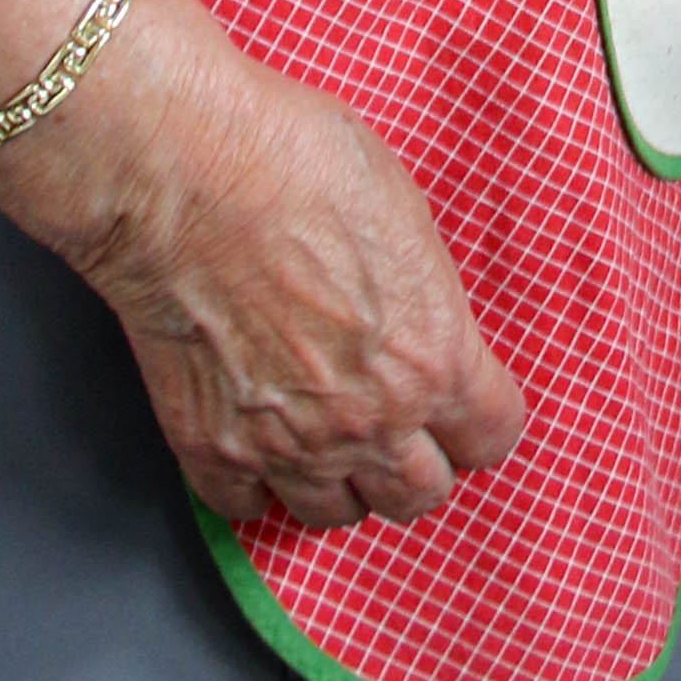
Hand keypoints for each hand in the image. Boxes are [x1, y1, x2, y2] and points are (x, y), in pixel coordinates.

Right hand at [0, 0, 525, 532]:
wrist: (186, 174)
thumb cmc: (300, 165)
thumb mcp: (406, 214)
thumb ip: (425, 298)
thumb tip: (422, 322)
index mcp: (434, 357)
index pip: (493, 435)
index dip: (481, 415)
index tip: (468, 400)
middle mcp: (370, 421)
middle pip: (420, 494)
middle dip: (417, 459)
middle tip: (397, 421)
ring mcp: (288, 447)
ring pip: (337, 515)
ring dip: (340, 478)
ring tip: (327, 432)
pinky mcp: (212, 451)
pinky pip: (249, 506)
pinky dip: (257, 481)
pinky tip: (259, 437)